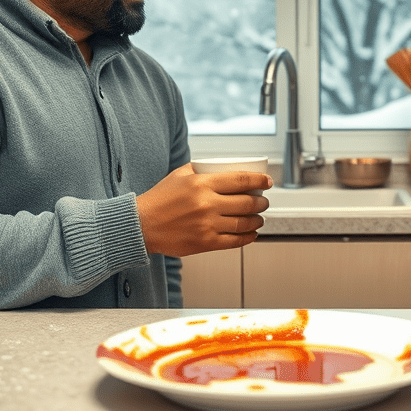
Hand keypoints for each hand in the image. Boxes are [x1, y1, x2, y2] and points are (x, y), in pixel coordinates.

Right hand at [135, 163, 272, 255]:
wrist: (142, 225)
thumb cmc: (159, 199)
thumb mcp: (179, 175)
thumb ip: (201, 169)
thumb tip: (223, 167)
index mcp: (202, 184)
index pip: (241, 180)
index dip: (259, 180)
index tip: (267, 182)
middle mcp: (207, 204)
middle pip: (247, 202)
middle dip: (262, 202)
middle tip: (264, 201)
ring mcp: (207, 225)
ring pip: (244, 223)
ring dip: (257, 220)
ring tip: (259, 218)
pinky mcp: (205, 243)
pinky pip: (235, 241)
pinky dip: (248, 237)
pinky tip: (251, 234)